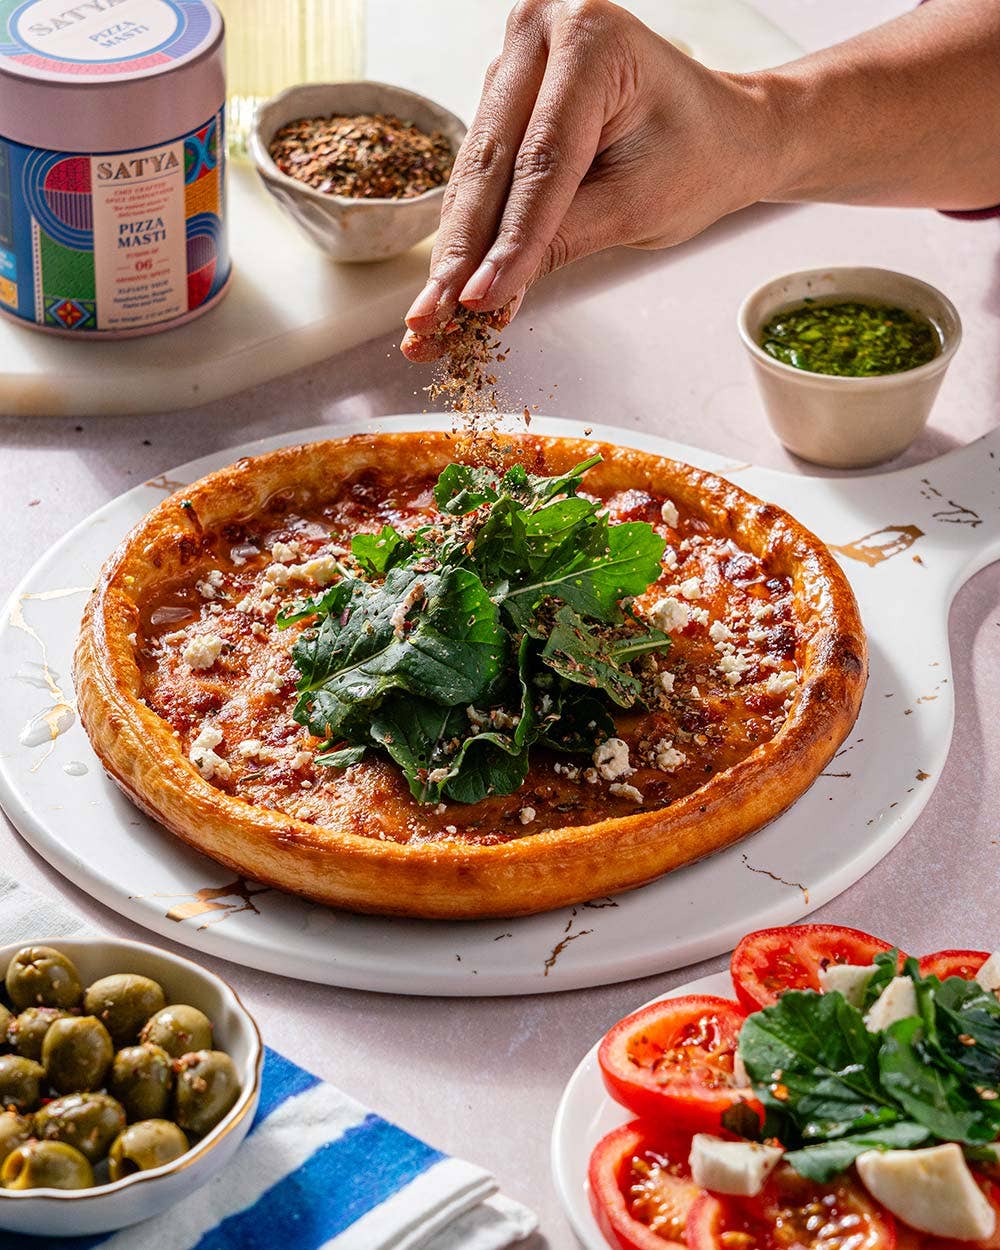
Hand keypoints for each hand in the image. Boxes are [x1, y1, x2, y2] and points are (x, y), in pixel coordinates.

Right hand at [401, 0, 775, 359]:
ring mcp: (517, 58)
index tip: (478, 301)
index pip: (542, 161)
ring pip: (476, 172)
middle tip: (432, 317)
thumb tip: (490, 294)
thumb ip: (562, 241)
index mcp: (593, 40)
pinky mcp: (505, 93)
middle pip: (494, 163)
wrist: (723, 131)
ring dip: (453, 248)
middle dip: (463, 252)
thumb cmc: (699, 158)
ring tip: (429, 314)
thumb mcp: (638, 207)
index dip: (507, 240)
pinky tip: (446, 283)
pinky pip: (480, 171)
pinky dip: (467, 230)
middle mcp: (544, 30)